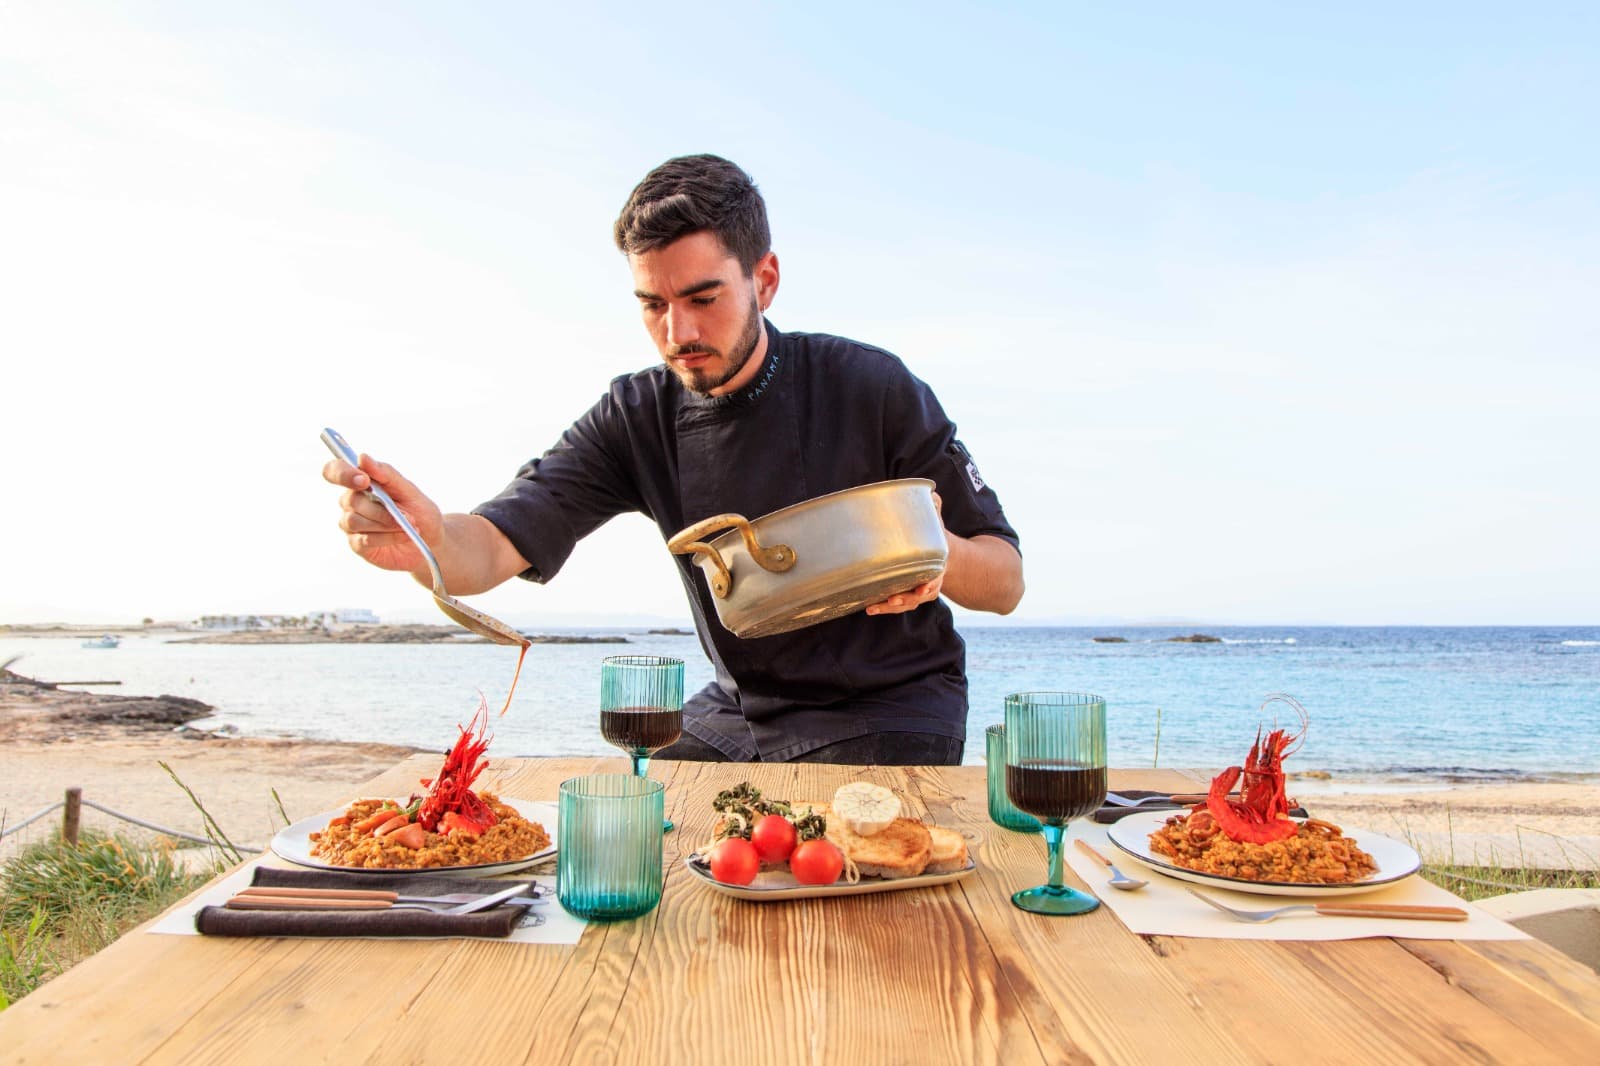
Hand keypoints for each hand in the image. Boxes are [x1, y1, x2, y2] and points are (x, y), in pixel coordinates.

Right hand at [322, 454, 443, 575]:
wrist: (431, 540)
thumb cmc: (418, 511)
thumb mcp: (409, 489)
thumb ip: (385, 473)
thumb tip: (362, 457)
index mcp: (360, 482)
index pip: (335, 471)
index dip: (342, 473)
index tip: (364, 480)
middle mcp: (351, 502)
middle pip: (352, 500)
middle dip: (381, 508)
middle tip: (408, 515)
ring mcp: (351, 524)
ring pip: (355, 521)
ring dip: (385, 523)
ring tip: (409, 526)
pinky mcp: (357, 544)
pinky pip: (363, 539)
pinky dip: (387, 537)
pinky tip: (403, 536)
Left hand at [865, 490, 944, 616]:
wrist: (944, 556)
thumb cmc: (935, 538)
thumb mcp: (937, 524)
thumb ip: (934, 509)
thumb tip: (931, 492)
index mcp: (936, 565)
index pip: (935, 578)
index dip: (929, 585)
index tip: (923, 589)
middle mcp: (928, 582)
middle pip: (918, 596)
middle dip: (906, 599)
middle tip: (893, 599)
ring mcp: (917, 591)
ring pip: (906, 603)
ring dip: (890, 607)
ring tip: (873, 606)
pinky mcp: (905, 594)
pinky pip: (896, 605)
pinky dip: (884, 607)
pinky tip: (869, 606)